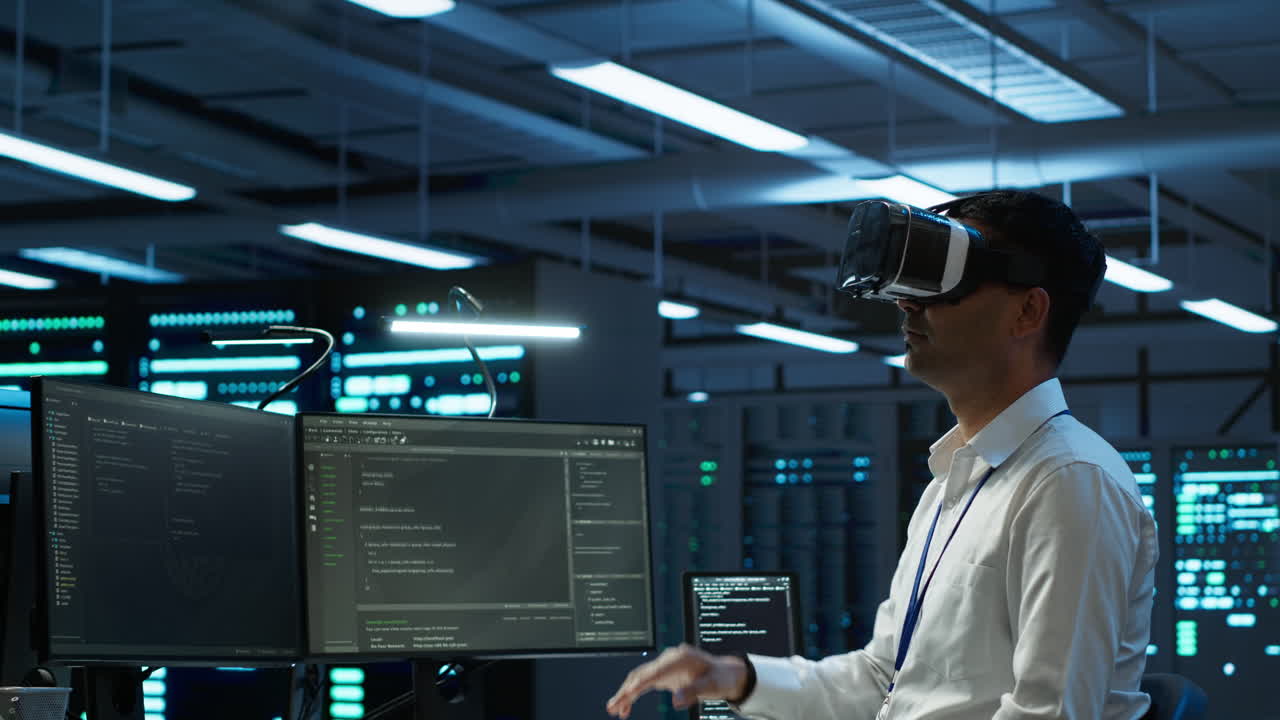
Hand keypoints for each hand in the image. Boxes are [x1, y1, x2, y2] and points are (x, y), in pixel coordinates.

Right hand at [606, 644, 748, 718]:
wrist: (726, 672)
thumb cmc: (720, 677)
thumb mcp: (711, 686)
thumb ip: (693, 691)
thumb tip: (676, 701)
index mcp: (678, 658)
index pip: (653, 672)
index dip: (639, 684)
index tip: (627, 695)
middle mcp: (668, 659)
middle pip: (641, 674)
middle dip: (625, 691)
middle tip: (613, 708)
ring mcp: (664, 665)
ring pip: (638, 677)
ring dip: (626, 693)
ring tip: (614, 710)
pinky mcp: (663, 674)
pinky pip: (644, 682)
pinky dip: (634, 694)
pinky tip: (627, 708)